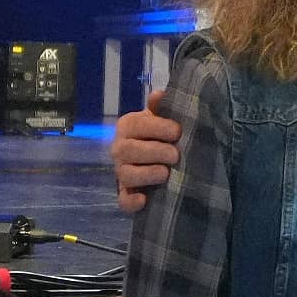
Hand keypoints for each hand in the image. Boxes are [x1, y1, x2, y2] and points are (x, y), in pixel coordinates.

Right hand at [112, 88, 181, 212]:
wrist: (156, 156)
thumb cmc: (160, 133)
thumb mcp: (160, 117)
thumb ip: (160, 106)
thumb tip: (159, 94)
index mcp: (128, 126)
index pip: (137, 125)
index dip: (157, 128)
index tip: (177, 131)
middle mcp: (119, 148)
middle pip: (129, 150)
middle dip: (154, 152)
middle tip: (176, 155)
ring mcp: (120, 172)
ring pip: (126, 175)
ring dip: (146, 174)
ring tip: (166, 173)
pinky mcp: (125, 192)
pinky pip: (122, 200)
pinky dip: (131, 202)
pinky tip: (144, 200)